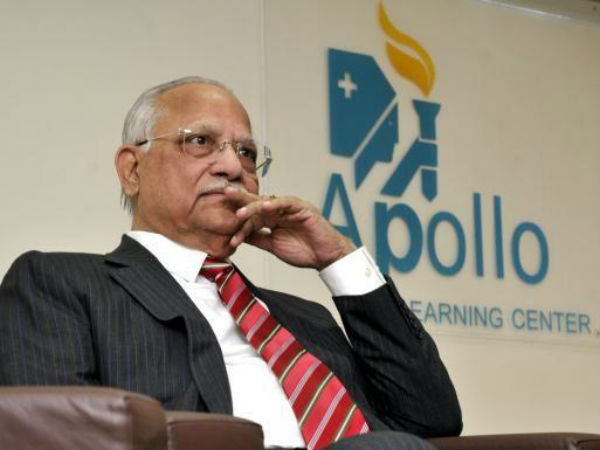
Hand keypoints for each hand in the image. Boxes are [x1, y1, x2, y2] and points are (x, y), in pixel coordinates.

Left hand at [224, 187, 355, 269]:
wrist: (325, 258)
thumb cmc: (304, 251)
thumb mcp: (273, 246)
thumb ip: (258, 238)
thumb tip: (239, 235)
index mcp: (273, 219)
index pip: (253, 215)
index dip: (239, 221)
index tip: (225, 227)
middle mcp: (280, 210)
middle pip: (257, 203)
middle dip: (241, 199)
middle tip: (224, 193)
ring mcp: (291, 208)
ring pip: (269, 203)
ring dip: (254, 207)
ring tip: (240, 213)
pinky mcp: (302, 208)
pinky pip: (287, 203)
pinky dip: (276, 204)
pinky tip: (264, 206)